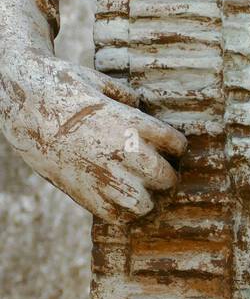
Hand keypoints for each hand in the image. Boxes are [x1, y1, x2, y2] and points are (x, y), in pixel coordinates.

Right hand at [0, 52, 185, 220]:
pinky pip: (114, 216)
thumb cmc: (63, 87)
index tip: (168, 147)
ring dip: (147, 198)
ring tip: (140, 188)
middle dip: (167, 175)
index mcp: (132, 123)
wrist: (24, 106)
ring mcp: (103, 175)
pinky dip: (122, 212)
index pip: (176, 144)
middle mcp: (122, 151)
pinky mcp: (83, 192)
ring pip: (143, 204)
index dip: (175, 146)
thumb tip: (138, 104)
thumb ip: (126, 96)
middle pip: (166, 177)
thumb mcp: (101, 82)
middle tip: (159, 171)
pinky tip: (118, 199)